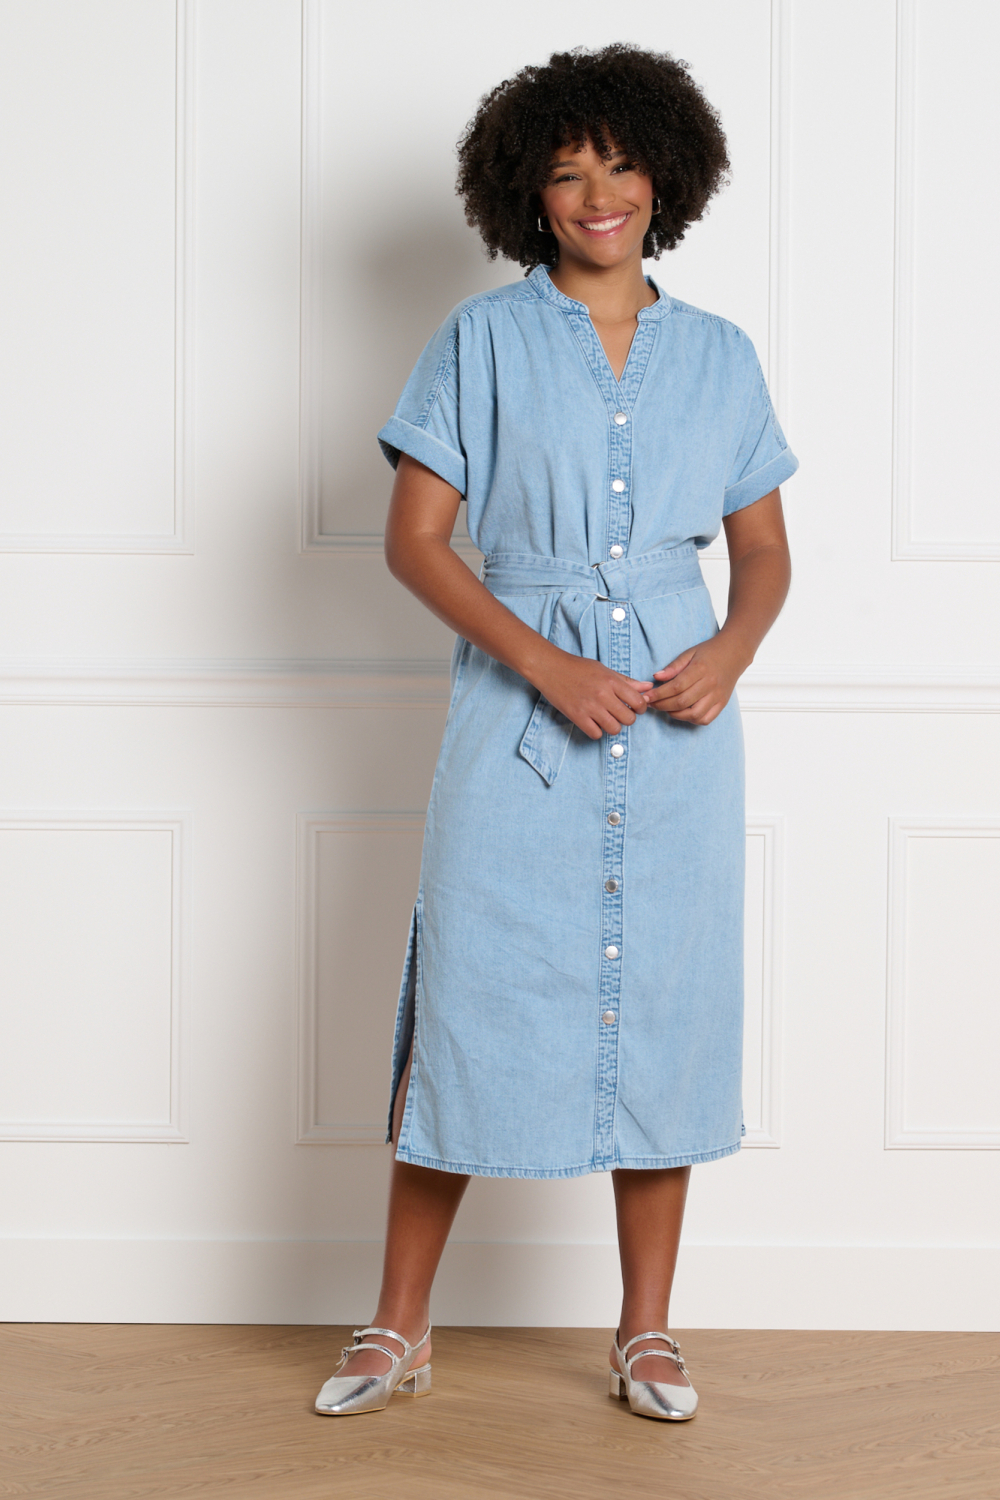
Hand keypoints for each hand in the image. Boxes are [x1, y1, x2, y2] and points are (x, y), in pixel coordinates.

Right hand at [534, 650, 651, 739]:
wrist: (551, 668)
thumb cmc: (578, 668)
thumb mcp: (604, 670)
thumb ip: (626, 681)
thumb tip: (648, 687)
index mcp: (612, 681)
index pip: (638, 702)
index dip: (640, 708)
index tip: (634, 707)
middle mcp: (603, 695)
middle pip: (629, 719)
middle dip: (627, 719)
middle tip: (619, 714)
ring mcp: (590, 707)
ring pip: (614, 729)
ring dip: (613, 727)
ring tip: (606, 719)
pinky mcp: (577, 716)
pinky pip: (596, 734)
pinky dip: (597, 731)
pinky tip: (593, 723)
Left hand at [642, 634, 746, 724]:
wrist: (735, 653)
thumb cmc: (710, 652)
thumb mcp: (690, 653)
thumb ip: (673, 666)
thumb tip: (656, 677)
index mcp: (700, 669)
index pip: (676, 687)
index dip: (659, 694)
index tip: (647, 696)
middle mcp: (710, 684)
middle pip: (682, 702)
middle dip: (662, 705)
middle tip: (651, 704)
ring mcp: (717, 696)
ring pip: (694, 714)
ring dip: (676, 714)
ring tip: (666, 708)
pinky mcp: (722, 703)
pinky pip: (706, 719)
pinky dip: (692, 719)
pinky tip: (683, 712)